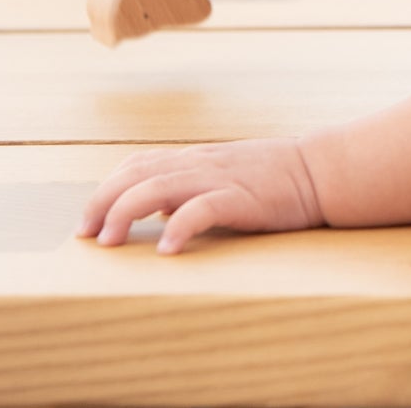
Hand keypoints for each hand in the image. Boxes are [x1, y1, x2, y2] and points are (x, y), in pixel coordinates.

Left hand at [78, 139, 325, 254]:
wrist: (322, 170)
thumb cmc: (277, 179)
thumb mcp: (228, 175)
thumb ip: (195, 186)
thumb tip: (161, 210)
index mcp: (197, 159)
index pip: (138, 163)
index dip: (106, 189)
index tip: (89, 221)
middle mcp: (201, 164)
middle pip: (136, 174)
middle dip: (103, 202)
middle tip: (87, 236)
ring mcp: (220, 178)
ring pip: (158, 186)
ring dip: (126, 212)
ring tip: (111, 241)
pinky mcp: (242, 197)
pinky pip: (202, 209)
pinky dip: (179, 227)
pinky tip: (168, 251)